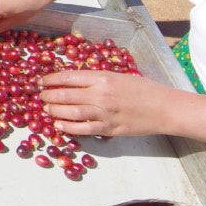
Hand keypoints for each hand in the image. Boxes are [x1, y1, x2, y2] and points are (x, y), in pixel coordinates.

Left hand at [37, 69, 190, 139]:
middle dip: (49, 95)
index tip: (42, 81)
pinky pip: (83, 129)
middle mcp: (101, 94)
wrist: (164, 107)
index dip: (52, 79)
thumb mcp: (120, 76)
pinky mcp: (109, 129)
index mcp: (103, 78)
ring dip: (54, 110)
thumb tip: (77, 80)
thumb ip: (99, 78)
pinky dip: (68, 127)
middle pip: (66, 94)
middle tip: (41, 95)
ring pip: (71, 112)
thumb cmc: (144, 89)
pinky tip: (59, 124)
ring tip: (46, 109)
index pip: (70, 77)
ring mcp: (104, 113)